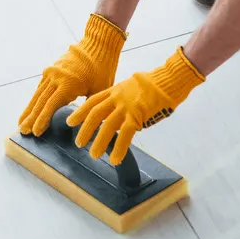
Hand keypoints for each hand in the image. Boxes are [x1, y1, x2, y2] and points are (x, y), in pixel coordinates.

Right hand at [18, 13, 126, 135]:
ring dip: (30, 109)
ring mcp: (52, 72)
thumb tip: (84, 125)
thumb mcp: (100, 90)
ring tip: (21, 123)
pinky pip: (41, 87)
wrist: (98, 44)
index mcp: (68, 83)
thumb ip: (89, 107)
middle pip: (41, 101)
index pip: (51, 105)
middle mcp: (56, 77)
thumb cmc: (103, 69)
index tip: (35, 132)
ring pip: (38, 94)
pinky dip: (35, 99)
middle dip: (31, 118)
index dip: (42, 120)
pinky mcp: (51, 69)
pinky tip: (30, 108)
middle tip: (23, 131)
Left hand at [67, 46, 204, 163]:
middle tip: (78, 143)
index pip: (93, 101)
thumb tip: (120, 116)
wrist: (169, 79)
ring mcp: (127, 106)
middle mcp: (118, 97)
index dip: (80, 112)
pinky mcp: (138, 115)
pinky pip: (125, 135)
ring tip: (93, 155)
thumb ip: (123, 99)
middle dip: (85, 129)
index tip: (70, 121)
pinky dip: (119, 148)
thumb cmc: (155, 84)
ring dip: (98, 142)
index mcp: (116, 89)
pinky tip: (115, 159)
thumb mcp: (132, 86)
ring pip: (107, 126)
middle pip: (95, 114)